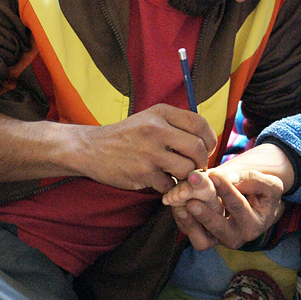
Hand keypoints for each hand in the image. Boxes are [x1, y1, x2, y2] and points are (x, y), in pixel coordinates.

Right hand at [74, 104, 216, 192]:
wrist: (91, 148)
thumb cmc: (127, 135)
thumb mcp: (150, 118)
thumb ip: (177, 124)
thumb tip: (207, 139)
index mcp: (161, 113)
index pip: (200, 124)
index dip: (210, 139)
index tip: (207, 148)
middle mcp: (156, 130)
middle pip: (198, 148)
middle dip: (202, 161)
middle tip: (196, 166)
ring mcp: (149, 152)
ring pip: (187, 169)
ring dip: (187, 176)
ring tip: (178, 174)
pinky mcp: (142, 173)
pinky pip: (170, 184)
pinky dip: (169, 186)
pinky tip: (160, 180)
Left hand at [171, 169, 284, 249]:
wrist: (259, 207)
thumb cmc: (264, 194)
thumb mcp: (269, 184)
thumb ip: (253, 180)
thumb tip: (229, 178)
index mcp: (254, 224)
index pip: (239, 207)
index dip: (226, 190)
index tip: (214, 175)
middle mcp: (237, 236)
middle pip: (219, 229)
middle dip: (205, 215)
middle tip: (192, 201)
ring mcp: (219, 239)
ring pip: (202, 240)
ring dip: (190, 223)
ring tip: (180, 206)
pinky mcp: (206, 238)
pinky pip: (192, 235)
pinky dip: (183, 222)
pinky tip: (178, 205)